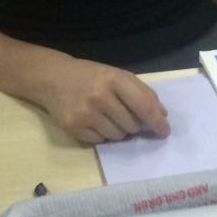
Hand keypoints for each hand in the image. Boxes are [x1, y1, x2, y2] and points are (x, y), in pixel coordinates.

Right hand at [36, 57, 169, 143]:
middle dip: (134, 124)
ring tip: (106, 115)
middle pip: (132, 125)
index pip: (144, 107)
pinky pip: (101, 141)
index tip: (165, 132)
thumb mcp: (117, 74)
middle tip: (123, 114)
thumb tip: (161, 115)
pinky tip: (94, 120)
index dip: (157, 122)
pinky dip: (103, 135)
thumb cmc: (90, 76)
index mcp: (114, 79)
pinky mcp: (74, 128)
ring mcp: (85, 114)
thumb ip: (142, 92)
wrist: (52, 78)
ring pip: (118, 136)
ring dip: (119, 130)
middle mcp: (100, 97)